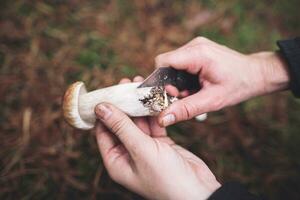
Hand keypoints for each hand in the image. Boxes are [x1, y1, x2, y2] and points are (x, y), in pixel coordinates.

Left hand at [94, 77, 220, 199]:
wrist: (199, 191)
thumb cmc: (167, 178)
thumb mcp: (141, 150)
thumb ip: (122, 127)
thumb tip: (101, 108)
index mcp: (117, 161)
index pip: (103, 132)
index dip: (103, 112)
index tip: (106, 92)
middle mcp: (129, 155)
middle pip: (121, 124)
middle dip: (123, 104)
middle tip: (126, 83)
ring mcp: (146, 149)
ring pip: (139, 122)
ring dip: (139, 106)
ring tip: (140, 85)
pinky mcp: (161, 145)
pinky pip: (154, 125)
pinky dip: (154, 113)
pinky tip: (154, 98)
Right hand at [155, 37, 289, 125]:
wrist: (257, 74)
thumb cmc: (239, 85)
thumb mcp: (211, 101)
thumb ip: (185, 109)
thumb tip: (162, 119)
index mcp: (198, 54)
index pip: (163, 62)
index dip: (160, 80)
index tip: (171, 94)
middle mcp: (195, 45)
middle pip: (167, 64)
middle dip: (171, 84)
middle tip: (185, 96)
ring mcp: (196, 46)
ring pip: (173, 65)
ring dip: (178, 82)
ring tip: (193, 92)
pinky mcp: (198, 50)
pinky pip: (181, 64)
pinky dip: (184, 78)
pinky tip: (196, 86)